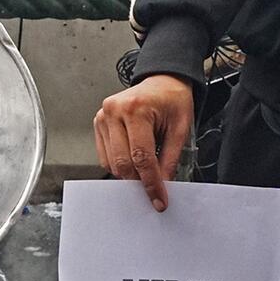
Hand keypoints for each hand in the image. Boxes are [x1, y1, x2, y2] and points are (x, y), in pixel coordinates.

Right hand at [94, 75, 195, 211]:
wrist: (162, 81)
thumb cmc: (172, 100)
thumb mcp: (181, 128)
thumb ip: (171, 158)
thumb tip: (162, 185)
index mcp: (136, 109)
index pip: (142, 157)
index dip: (151, 183)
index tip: (158, 199)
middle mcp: (115, 111)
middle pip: (123, 163)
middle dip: (139, 181)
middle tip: (153, 191)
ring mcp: (103, 116)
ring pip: (112, 163)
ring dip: (129, 173)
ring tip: (146, 165)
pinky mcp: (98, 122)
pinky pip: (105, 156)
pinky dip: (119, 164)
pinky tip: (133, 156)